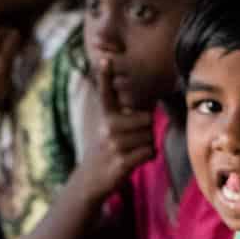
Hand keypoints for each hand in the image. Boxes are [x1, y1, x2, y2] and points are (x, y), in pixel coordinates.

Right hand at [75, 58, 156, 201]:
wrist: (90, 180)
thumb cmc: (106, 150)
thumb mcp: (108, 128)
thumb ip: (123, 113)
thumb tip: (146, 102)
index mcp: (106, 116)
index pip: (106, 93)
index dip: (106, 76)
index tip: (105, 59)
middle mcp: (108, 127)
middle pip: (146, 119)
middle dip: (146, 130)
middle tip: (133, 140)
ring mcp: (114, 144)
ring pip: (149, 136)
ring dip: (147, 145)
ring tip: (132, 150)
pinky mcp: (121, 161)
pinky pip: (149, 152)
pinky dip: (147, 156)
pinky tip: (135, 159)